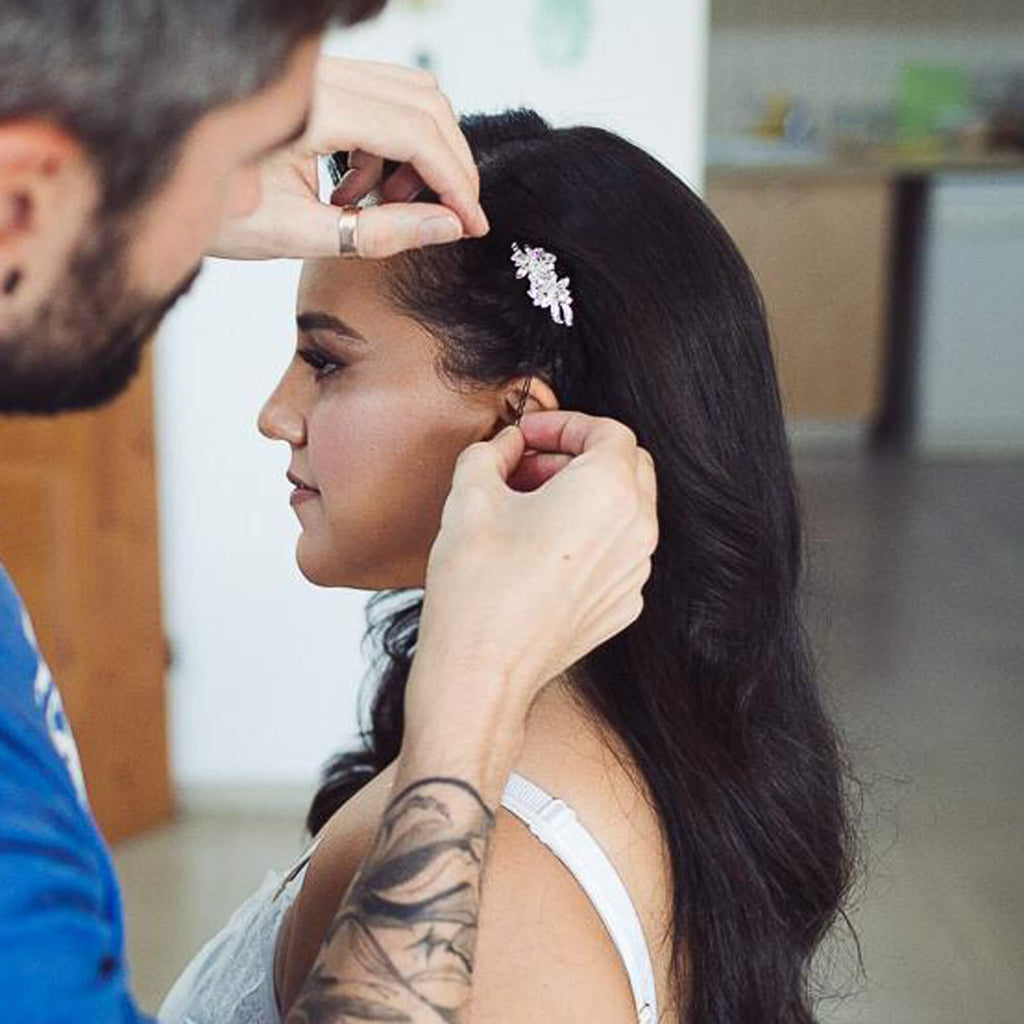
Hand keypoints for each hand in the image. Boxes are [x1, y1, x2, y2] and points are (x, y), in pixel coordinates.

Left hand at [209, 57, 488, 259]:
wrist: (159, 184)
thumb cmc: (213, 211)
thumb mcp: (299, 234)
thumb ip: (380, 233)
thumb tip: (450, 227)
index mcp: (313, 106)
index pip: (415, 132)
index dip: (455, 182)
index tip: (474, 226)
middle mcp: (321, 75)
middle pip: (424, 101)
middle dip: (449, 164)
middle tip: (452, 219)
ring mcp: (320, 74)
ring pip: (408, 96)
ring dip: (420, 154)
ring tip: (384, 208)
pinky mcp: (317, 85)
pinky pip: (379, 102)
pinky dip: (388, 148)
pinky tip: (354, 194)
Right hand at [409, 411, 658, 725]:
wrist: (482, 670)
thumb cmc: (476, 584)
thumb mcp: (470, 495)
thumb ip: (491, 451)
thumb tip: (506, 444)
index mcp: (608, 491)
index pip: (609, 432)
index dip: (566, 424)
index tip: (530, 436)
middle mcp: (637, 530)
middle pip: (628, 466)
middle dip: (580, 456)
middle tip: (530, 467)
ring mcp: (635, 572)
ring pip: (627, 510)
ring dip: (586, 496)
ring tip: (531, 509)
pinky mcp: (624, 605)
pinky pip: (619, 552)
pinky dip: (591, 536)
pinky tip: (543, 550)